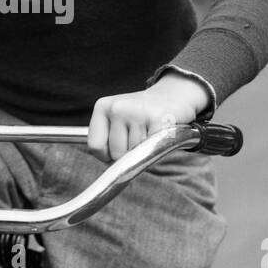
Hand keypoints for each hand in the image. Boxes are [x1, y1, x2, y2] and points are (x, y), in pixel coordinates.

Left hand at [87, 74, 210, 162]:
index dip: (106, 155)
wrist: (172, 95)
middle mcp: (117, 107)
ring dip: (144, 150)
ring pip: (134, 154)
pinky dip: (158, 147)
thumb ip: (108, 143)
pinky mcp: (158, 118)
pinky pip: (152, 149)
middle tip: (139, 136)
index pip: (95, 146)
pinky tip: (159, 133)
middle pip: (116, 153)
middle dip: (128, 154)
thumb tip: (115, 172)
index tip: (119, 147)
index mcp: (102, 107)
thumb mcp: (117, 122)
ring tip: (149, 132)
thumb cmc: (140, 115)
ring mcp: (137, 112)